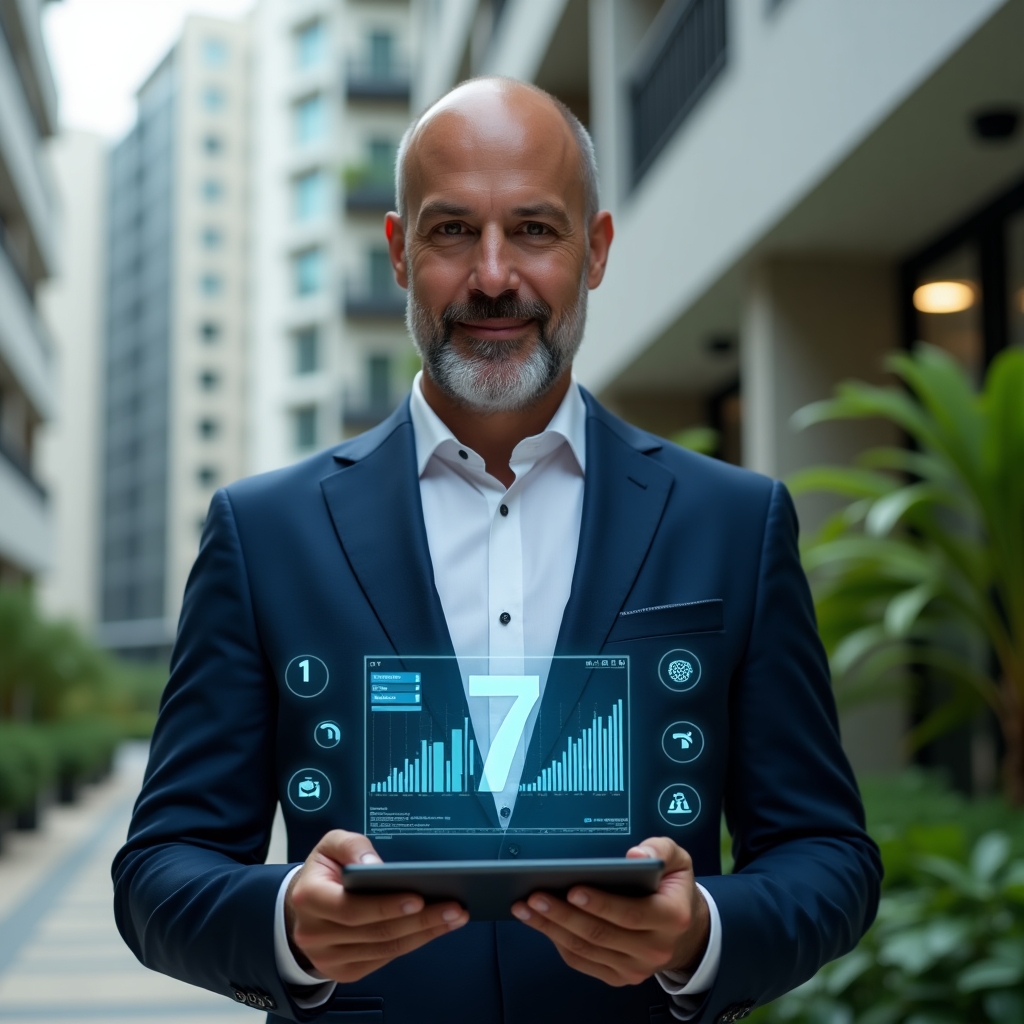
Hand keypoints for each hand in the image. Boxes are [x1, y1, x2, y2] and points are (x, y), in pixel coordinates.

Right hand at [286, 830, 468, 982]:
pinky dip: (413, 943)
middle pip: (376, 932)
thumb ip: (351, 845)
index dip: (386, 906)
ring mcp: (329, 957)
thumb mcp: (331, 844)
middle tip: (454, 906)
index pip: (351, 909)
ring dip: (425, 933)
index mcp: (310, 898)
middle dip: (420, 920)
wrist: (303, 906)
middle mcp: (315, 934)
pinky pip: (385, 958)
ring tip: (454, 916)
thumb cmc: (324, 871)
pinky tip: (435, 929)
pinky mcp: (345, 970)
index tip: (419, 897)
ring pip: (385, 948)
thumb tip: (373, 862)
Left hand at [510, 837, 708, 986]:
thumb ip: (659, 849)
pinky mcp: (619, 976)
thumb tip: (635, 855)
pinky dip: (559, 942)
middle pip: (601, 934)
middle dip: (563, 914)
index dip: (600, 903)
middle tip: (535, 896)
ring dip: (552, 928)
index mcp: (671, 918)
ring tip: (526, 908)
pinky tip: (541, 923)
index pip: (631, 914)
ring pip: (586, 949)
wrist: (684, 931)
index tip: (572, 889)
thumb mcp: (677, 859)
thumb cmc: (672, 888)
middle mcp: (655, 949)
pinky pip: (583, 961)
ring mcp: (636, 968)